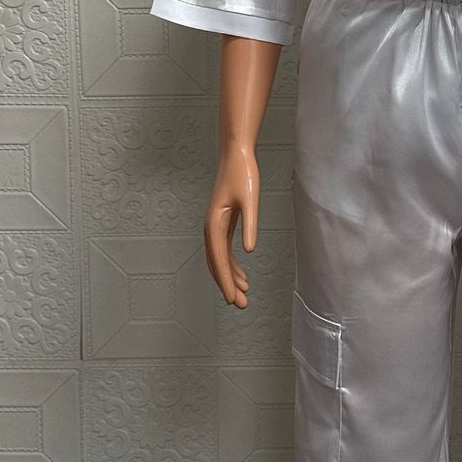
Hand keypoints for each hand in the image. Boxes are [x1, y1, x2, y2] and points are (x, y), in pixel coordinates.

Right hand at [204, 142, 258, 306]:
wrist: (235, 156)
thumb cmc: (243, 175)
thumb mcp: (250, 199)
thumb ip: (250, 225)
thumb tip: (248, 251)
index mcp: (214, 223)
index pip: (219, 259)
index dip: (225, 281)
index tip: (232, 299)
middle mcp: (210, 227)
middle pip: (216, 263)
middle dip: (226, 285)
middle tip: (240, 305)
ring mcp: (215, 226)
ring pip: (219, 259)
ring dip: (230, 278)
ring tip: (243, 295)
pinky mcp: (222, 223)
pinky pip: (224, 250)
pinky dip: (232, 265)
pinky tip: (242, 275)